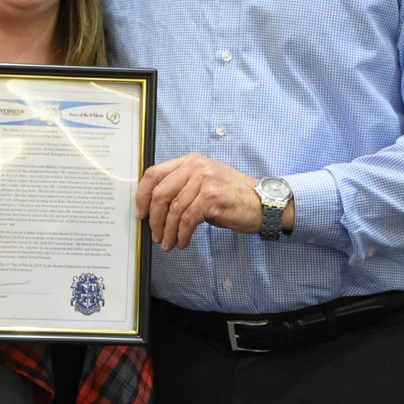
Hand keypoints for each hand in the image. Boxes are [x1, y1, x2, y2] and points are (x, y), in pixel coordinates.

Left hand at [136, 153, 262, 250]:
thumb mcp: (204, 183)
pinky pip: (187, 220)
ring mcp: (204, 181)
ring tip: (168, 243)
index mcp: (190, 161)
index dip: (142, 195)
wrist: (262, 203)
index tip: (140, 212)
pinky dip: (182, 234)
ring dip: (168, 232)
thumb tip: (155, 209)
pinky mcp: (212, 197)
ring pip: (173, 210)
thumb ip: (181, 188)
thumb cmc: (232, 196)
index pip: (154, 173)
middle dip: (154, 219)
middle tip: (155, 234)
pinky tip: (183, 241)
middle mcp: (196, 167)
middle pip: (160, 193)